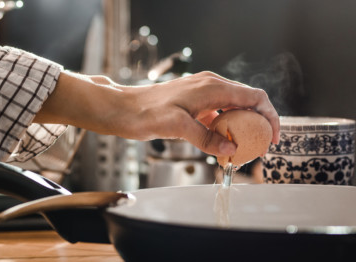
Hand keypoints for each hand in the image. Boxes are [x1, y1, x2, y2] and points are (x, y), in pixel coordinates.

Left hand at [35, 71, 279, 157]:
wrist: (123, 108)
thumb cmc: (144, 112)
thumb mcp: (177, 127)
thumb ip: (206, 137)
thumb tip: (230, 148)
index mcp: (212, 86)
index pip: (254, 97)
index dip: (269, 116)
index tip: (272, 137)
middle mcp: (211, 85)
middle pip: (248, 101)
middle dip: (258, 123)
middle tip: (258, 146)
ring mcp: (203, 92)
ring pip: (234, 107)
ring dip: (241, 126)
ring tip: (241, 147)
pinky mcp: (195, 101)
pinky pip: (219, 112)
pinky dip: (225, 126)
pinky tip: (221, 141)